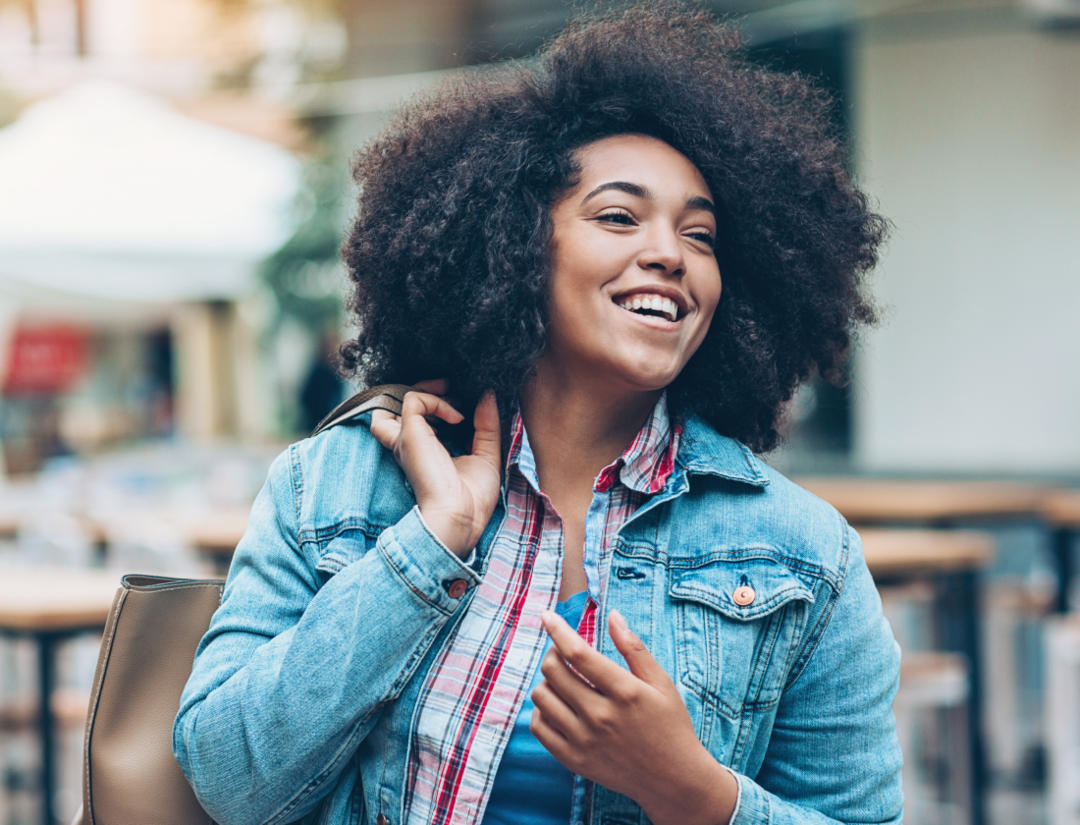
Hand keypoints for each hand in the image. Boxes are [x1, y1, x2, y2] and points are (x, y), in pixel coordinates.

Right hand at [370, 380, 500, 556]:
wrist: (461, 517)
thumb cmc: (473, 498)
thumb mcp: (487, 453)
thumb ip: (487, 423)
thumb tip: (488, 394)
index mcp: (427, 449)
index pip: (422, 416)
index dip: (443, 403)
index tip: (469, 404)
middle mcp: (413, 442)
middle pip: (405, 403)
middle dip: (432, 390)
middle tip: (457, 392)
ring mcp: (408, 438)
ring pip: (403, 396)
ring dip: (430, 389)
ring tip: (453, 394)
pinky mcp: (408, 434)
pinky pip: (415, 400)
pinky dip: (437, 401)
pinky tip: (457, 418)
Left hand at [530, 609, 737, 824]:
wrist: (673, 780)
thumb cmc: (670, 725)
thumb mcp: (661, 682)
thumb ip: (634, 648)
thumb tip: (612, 615)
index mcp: (624, 692)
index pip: (578, 653)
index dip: (557, 629)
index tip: (546, 615)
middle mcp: (600, 716)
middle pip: (553, 672)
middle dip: (553, 652)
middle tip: (564, 653)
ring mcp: (584, 741)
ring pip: (541, 697)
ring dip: (547, 681)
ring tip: (563, 680)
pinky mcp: (574, 760)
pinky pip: (539, 728)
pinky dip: (542, 710)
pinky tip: (558, 705)